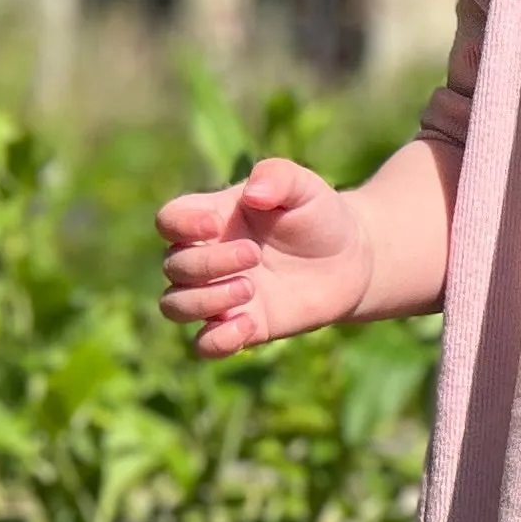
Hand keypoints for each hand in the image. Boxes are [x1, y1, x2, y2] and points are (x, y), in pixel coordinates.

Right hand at [157, 157, 372, 356]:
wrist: (352, 259)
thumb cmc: (318, 215)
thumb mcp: (305, 186)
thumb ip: (277, 176)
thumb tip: (253, 193)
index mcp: (211, 218)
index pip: (168, 220)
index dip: (180, 225)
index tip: (215, 224)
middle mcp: (207, 258)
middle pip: (173, 266)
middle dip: (209, 263)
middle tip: (254, 255)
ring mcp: (220, 295)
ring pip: (175, 306)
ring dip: (204, 301)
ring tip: (249, 289)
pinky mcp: (242, 325)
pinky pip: (205, 345)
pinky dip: (216, 340)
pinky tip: (247, 324)